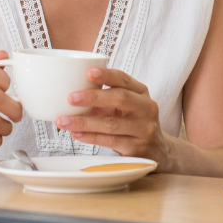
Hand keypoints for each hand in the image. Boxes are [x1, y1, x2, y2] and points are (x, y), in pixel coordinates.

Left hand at [56, 68, 170, 166]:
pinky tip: (76, 134)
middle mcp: (146, 108)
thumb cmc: (134, 122)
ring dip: (85, 122)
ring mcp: (143, 129)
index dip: (106, 75)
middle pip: (120, 98)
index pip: (124, 80)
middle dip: (94, 97)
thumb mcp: (128, 105)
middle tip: (71, 98)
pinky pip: (110, 141)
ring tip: (64, 121)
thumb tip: (73, 91)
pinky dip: (90, 137)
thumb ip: (108, 97)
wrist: (158, 150)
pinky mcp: (136, 149)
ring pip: (111, 124)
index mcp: (141, 92)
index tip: (88, 73)